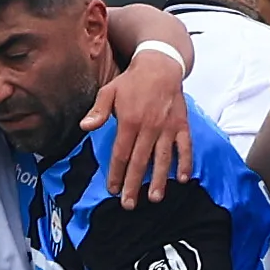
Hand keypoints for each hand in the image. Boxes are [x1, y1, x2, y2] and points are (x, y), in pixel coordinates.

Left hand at [87, 48, 191, 207]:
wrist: (161, 65)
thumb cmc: (132, 81)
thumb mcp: (109, 91)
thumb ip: (98, 111)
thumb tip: (84, 127)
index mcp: (129, 121)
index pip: (121, 153)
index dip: (116, 173)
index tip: (112, 189)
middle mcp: (149, 127)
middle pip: (140, 161)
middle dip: (133, 184)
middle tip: (129, 204)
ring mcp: (168, 127)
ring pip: (163, 158)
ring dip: (159, 180)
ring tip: (154, 198)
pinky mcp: (182, 125)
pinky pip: (185, 147)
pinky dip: (185, 163)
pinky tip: (182, 179)